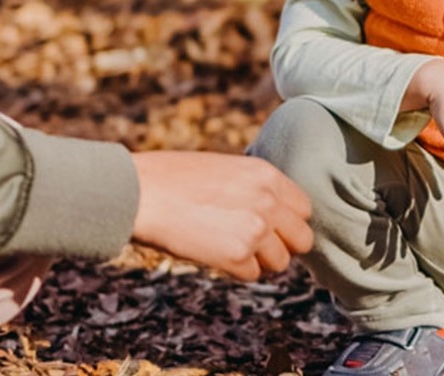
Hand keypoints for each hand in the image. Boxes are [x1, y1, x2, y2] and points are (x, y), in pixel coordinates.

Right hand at [131, 150, 313, 279]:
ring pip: (281, 262)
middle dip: (282, 245)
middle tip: (255, 245)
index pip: (304, 209)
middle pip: (302, 240)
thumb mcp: (224, 168)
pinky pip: (252, 275)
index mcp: (267, 175)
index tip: (270, 226)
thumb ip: (254, 188)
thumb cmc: (172, 178)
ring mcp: (255, 230)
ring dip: (259, 261)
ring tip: (229, 248)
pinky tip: (213, 255)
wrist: (139, 191)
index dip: (287, 221)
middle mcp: (269, 201)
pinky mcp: (237, 256)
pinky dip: (236, 271)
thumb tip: (273, 213)